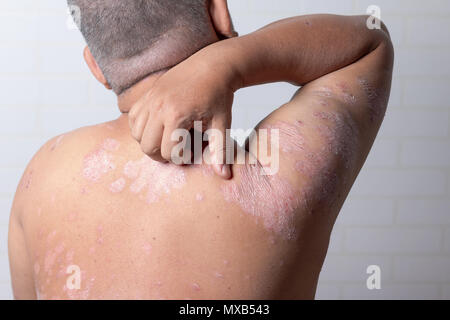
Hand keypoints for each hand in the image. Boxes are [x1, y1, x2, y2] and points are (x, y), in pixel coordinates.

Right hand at [128, 50, 236, 178]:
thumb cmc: (219, 96)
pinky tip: (159, 127)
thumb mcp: (222, 124)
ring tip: (168, 138)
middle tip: (178, 150)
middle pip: (147, 147)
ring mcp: (150, 99)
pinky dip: (141, 128)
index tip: (192, 152)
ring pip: (137, 134)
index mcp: (177, 115)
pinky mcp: (147, 94)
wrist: (213, 66)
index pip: (167, 152)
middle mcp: (158, 107)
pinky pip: (133, 118)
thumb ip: (220, 151)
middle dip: (162, 154)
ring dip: (150, 142)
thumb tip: (224, 176)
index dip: (180, 158)